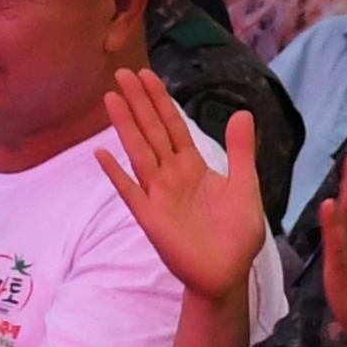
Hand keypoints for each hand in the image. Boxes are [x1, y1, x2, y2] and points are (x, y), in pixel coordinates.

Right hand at [98, 70, 269, 305]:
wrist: (228, 274)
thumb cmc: (236, 235)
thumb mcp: (245, 186)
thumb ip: (241, 151)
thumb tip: (241, 112)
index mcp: (193, 167)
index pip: (173, 126)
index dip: (160, 101)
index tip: (147, 75)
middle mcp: (171, 176)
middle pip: (152, 131)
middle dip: (138, 103)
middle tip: (121, 73)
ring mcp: (158, 195)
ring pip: (139, 152)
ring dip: (125, 126)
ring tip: (111, 98)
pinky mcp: (151, 218)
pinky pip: (130, 192)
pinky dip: (116, 174)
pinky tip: (101, 154)